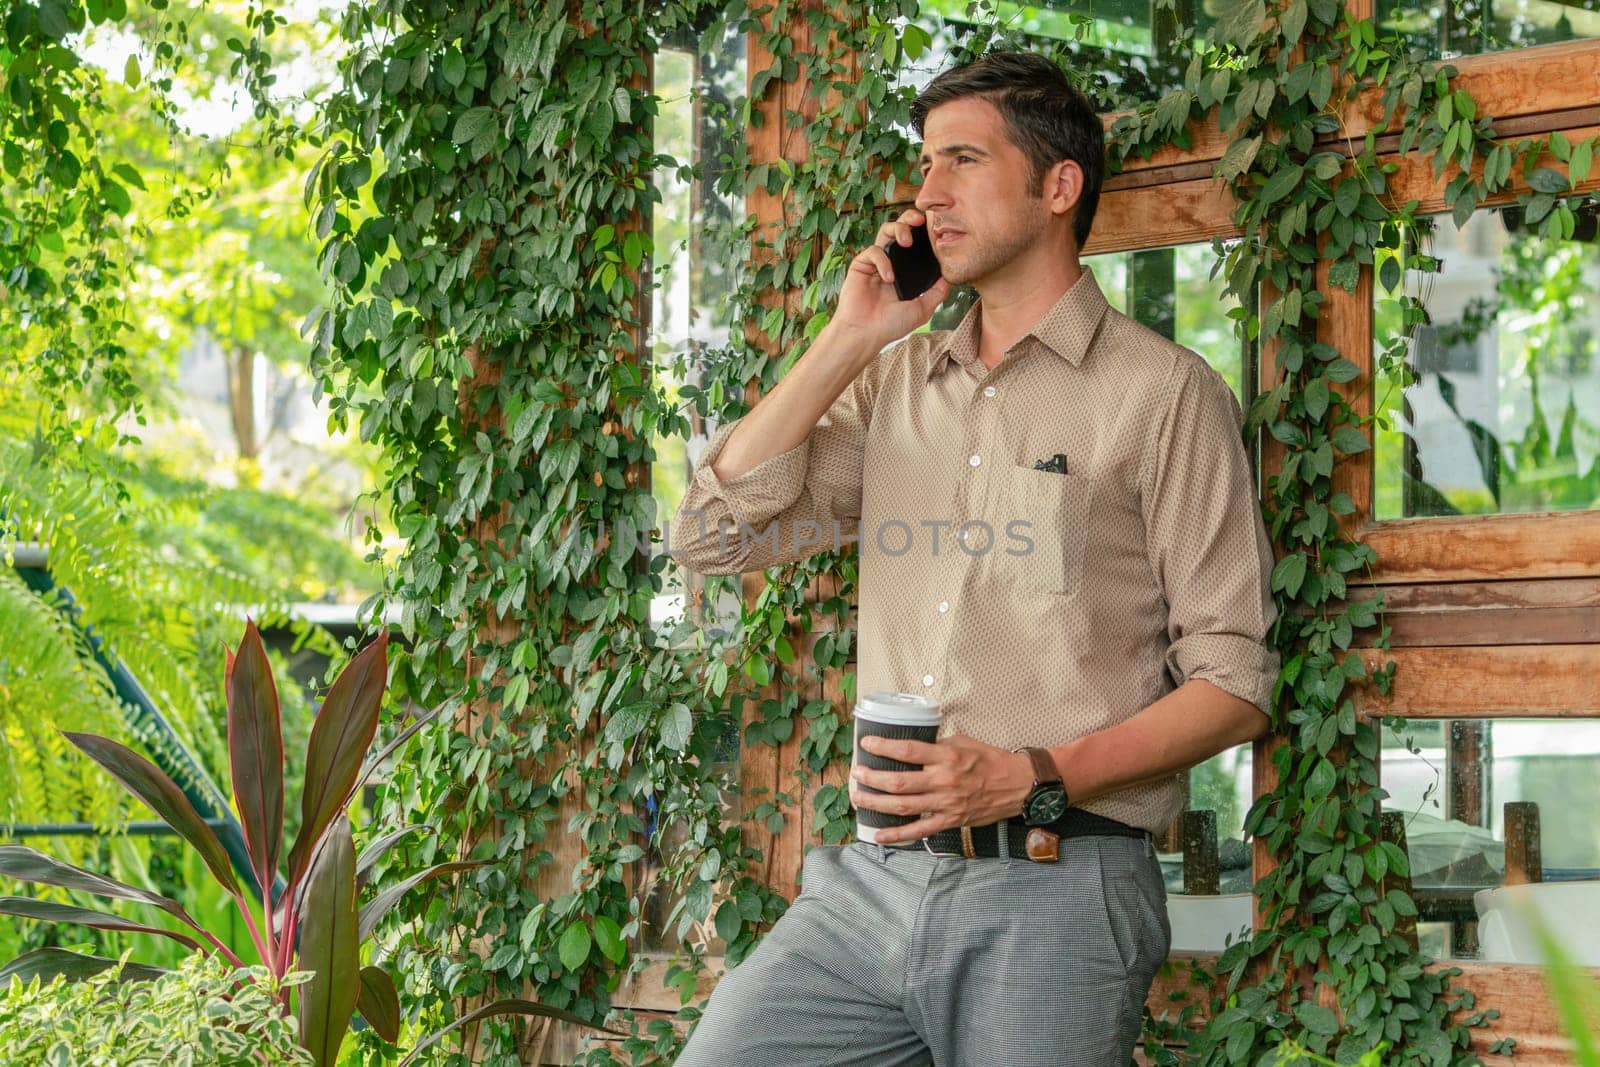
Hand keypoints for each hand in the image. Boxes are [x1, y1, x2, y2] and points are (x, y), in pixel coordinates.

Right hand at [830, 207, 951, 347]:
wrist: (866, 335)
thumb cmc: (891, 325)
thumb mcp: (922, 308)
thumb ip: (937, 292)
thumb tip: (952, 277)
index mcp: (905, 271)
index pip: (916, 244)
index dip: (924, 233)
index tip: (936, 229)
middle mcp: (891, 262)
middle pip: (900, 229)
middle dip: (910, 219)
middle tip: (921, 220)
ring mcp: (876, 263)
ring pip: (885, 231)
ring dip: (898, 229)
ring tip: (906, 241)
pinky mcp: (861, 265)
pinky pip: (873, 251)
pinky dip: (883, 261)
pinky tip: (889, 278)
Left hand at [848, 735, 1032, 844]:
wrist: (1016, 785)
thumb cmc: (989, 760)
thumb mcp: (963, 743)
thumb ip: (936, 746)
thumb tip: (911, 747)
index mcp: (947, 757)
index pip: (908, 750)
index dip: (884, 746)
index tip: (867, 743)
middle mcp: (943, 781)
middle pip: (899, 781)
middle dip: (872, 778)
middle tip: (857, 774)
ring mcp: (945, 804)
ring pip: (902, 806)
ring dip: (876, 803)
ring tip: (858, 798)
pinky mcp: (949, 821)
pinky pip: (918, 830)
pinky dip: (897, 835)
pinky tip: (878, 835)